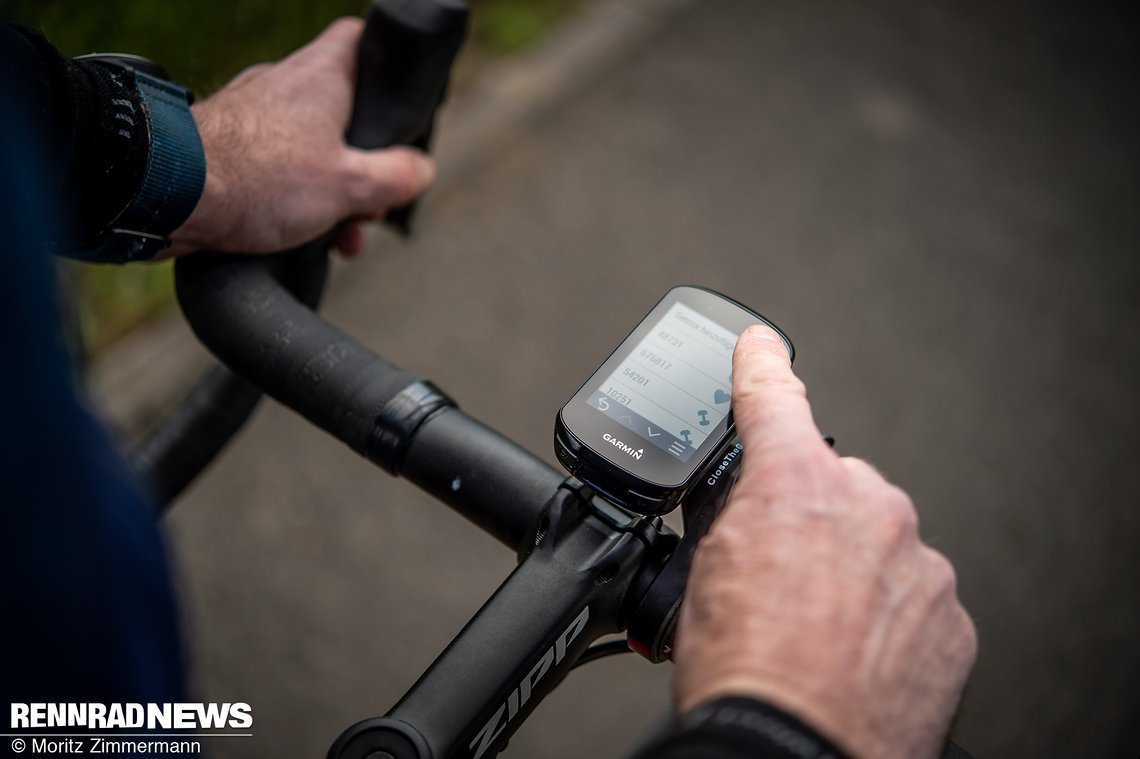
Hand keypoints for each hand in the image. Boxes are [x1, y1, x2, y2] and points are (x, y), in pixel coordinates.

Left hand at [168, 18, 434, 255]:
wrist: (168, 194)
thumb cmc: (258, 179)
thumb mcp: (350, 185)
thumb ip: (396, 177)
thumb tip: (422, 170)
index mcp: (320, 77)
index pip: (359, 39)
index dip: (385, 65)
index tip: (396, 105)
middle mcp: (283, 86)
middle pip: (341, 111)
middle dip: (362, 163)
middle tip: (370, 203)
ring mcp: (250, 115)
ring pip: (308, 147)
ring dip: (330, 191)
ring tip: (336, 235)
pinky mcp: (223, 147)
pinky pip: (273, 167)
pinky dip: (292, 198)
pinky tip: (294, 234)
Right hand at [673, 326, 976, 758]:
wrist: (793, 751)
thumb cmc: (744, 676)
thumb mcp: (701, 577)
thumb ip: (737, 520)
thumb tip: (750, 511)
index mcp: (796, 485)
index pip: (773, 398)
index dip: (761, 365)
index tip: (760, 345)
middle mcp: (868, 509)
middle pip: (835, 489)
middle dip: (809, 521)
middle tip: (779, 581)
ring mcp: (917, 564)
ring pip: (879, 545)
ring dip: (851, 573)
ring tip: (814, 631)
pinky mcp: (949, 617)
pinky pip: (913, 595)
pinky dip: (886, 616)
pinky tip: (851, 652)